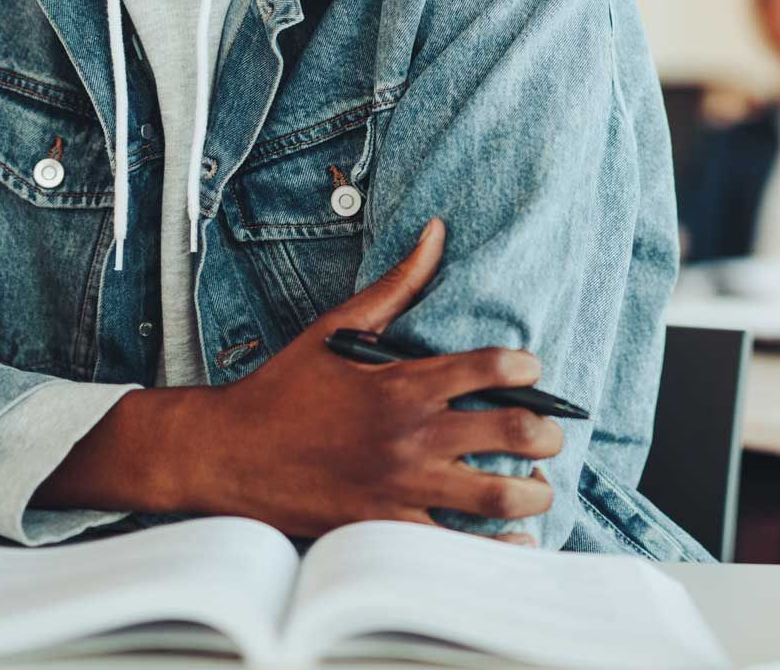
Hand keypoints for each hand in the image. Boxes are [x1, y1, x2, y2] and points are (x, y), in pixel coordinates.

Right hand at [193, 218, 561, 540]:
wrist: (231, 454)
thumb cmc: (285, 388)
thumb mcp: (336, 327)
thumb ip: (395, 284)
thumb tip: (435, 232)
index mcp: (401, 383)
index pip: (492, 368)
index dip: (526, 368)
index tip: (530, 370)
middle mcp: (410, 436)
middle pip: (515, 431)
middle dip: (548, 431)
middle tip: (548, 430)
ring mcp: (402, 487)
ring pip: (501, 495)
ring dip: (534, 490)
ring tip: (536, 482)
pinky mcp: (389, 530)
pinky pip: (463, 547)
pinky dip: (498, 543)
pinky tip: (510, 531)